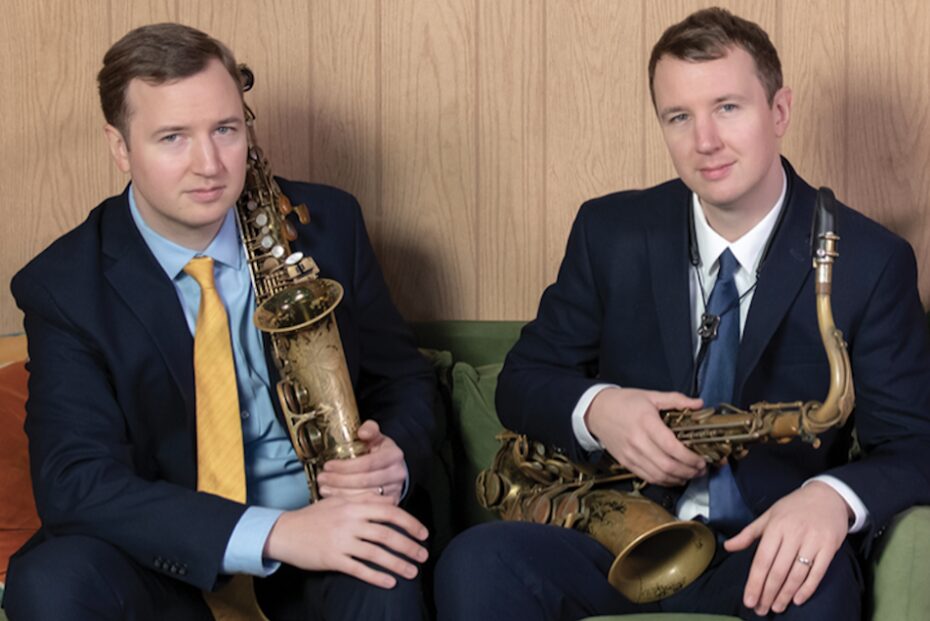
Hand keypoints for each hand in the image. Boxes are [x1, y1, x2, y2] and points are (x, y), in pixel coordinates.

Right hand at [263, 494, 428, 588]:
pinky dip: (376, 576)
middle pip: (387, 534)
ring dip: (398, 564)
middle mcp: (350, 521)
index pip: (389, 512)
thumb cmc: (314, 516)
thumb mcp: (339, 501)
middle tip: (423, 556)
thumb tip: (390, 501)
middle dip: (409, 546)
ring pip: (376, 553)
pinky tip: (390, 582)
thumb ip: (364, 500)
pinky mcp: (332, 559)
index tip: (423, 533)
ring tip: (412, 572)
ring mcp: (341, 541)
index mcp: (354, 505)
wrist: (285, 532)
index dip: (410, 523)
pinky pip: (359, 569)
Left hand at [317, 420, 406, 503]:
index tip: (328, 465)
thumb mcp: (377, 437)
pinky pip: (366, 505)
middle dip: (339, 480)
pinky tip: (334, 497)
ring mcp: (394, 490)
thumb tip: (362, 432)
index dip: (345, 466)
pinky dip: (348, 502)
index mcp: (394, 455)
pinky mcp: (389, 503)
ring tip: (324, 487)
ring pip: (364, 496)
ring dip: (340, 493)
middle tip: (322, 478)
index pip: (367, 463)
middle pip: (364, 481)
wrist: (394, 467)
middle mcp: (397, 474)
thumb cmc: (381, 451)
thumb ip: (370, 429)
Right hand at [584, 387, 705, 484]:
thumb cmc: (624, 402)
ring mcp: (631, 454)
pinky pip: (648, 478)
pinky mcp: (626, 463)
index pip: (672, 447)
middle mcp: (638, 441)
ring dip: (679, 479)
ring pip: (659, 476)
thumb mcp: (650, 395)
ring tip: (692, 475)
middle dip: (689, 471)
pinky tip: (675, 478)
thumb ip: (676, 399)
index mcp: (646, 422)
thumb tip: (699, 404)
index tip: (702, 459)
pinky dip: (664, 481)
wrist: (596, 411)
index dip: (690, 457)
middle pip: (667, 466)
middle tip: (701, 469)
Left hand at [724, 481, 850, 614]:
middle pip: (778, 571)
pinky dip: (807, 588)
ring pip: (797, 574)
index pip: (762, 560)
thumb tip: (728, 546)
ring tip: (777, 607)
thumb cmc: (794, 507)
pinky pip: (817, 572)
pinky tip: (797, 599)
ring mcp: (812, 541)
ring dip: (785, 594)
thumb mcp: (768, 515)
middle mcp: (793, 534)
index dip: (755, 582)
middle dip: (768, 593)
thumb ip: (748, 533)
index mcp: (775, 527)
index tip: (749, 600)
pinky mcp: (829, 547)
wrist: (828, 496)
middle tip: (761, 609)